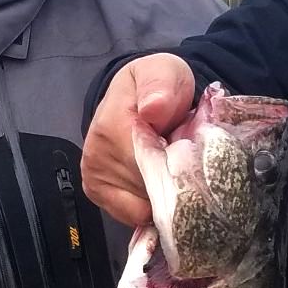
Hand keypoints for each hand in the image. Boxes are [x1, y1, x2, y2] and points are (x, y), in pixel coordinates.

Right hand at [82, 53, 195, 225]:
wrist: (137, 94)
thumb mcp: (165, 72)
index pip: (151, 170)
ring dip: (164, 194)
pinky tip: (159, 183)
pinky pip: (133, 215)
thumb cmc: (157, 86)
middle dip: (174, 182)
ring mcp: (94, 178)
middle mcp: (96, 157)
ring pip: (143, 208)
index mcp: (112, 129)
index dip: (178, 168)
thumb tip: (154, 108)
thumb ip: (161, 86)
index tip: (192, 155)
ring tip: (171, 168)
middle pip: (148, 192)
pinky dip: (151, 205)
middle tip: (186, 160)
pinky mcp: (97, 193)